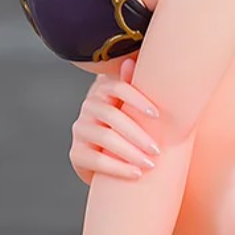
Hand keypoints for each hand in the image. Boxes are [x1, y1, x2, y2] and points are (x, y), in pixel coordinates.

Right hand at [69, 57, 161, 185]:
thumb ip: (140, 87)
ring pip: (105, 138)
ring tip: (150, 164)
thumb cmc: (133, 129)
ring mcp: (80, 130)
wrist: (114, 161)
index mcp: (105, 92)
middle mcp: (89, 107)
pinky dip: (118, 168)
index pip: (118, 88)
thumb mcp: (138, 109)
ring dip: (131, 152)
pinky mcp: (76, 153)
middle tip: (157, 149)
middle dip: (138, 134)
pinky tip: (136, 174)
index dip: (137, 99)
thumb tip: (131, 60)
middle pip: (112, 116)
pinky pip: (96, 160)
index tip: (157, 115)